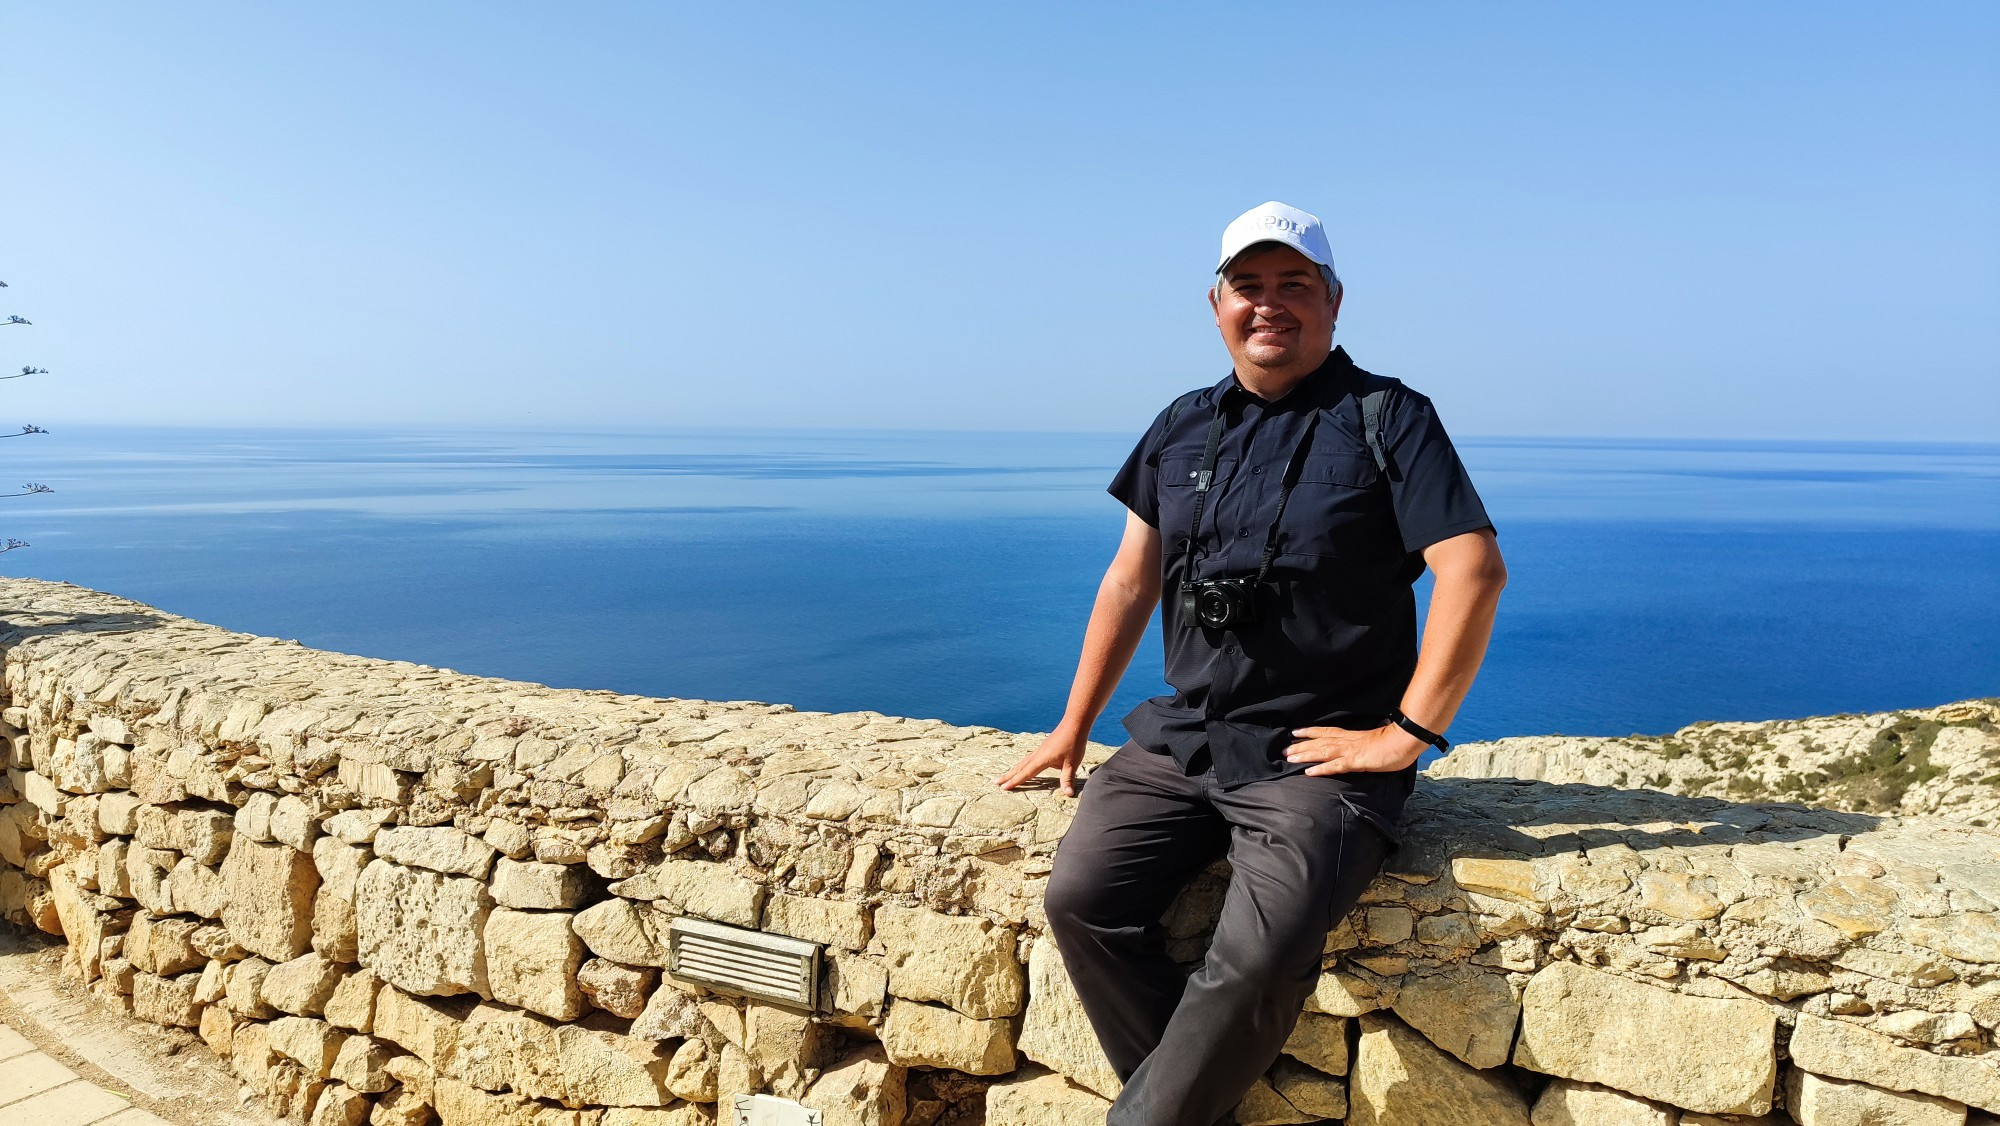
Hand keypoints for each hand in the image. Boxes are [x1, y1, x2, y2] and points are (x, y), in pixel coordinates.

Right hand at [996, 728, 1087, 795]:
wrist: (1074, 724)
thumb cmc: (1073, 743)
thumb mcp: (1072, 763)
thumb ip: (1067, 779)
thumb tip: (1068, 794)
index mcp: (1042, 759)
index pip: (1026, 773)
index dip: (1015, 782)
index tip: (1003, 788)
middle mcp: (1037, 755)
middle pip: (1019, 767)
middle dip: (1007, 776)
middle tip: (995, 782)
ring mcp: (1039, 751)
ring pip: (1022, 762)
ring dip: (1013, 770)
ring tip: (1004, 776)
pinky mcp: (1043, 748)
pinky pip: (1028, 759)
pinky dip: (1021, 765)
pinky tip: (1022, 766)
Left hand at [1286, 723, 1426, 775]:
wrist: (1406, 740)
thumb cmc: (1394, 740)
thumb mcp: (1376, 739)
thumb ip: (1366, 740)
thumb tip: (1365, 737)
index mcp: (1351, 735)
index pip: (1326, 731)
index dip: (1309, 732)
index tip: (1294, 732)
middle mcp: (1347, 741)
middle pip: (1319, 741)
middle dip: (1300, 745)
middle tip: (1283, 750)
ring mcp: (1350, 751)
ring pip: (1322, 751)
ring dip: (1304, 755)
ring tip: (1289, 758)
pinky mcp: (1356, 761)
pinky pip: (1335, 766)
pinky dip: (1321, 769)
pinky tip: (1308, 772)